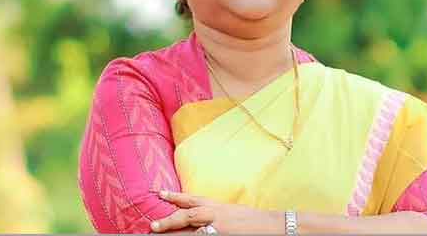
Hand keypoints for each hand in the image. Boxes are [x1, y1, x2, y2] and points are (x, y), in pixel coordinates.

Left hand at [150, 190, 278, 233]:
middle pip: (188, 214)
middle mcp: (216, 214)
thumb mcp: (232, 213)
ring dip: (175, 231)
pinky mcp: (224, 235)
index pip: (192, 199)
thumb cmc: (253, 221)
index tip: (160, 193)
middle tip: (152, 225)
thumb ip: (216, 215)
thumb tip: (202, 222)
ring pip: (192, 227)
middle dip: (169, 219)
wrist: (273, 225)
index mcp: (217, 206)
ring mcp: (219, 226)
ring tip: (159, 232)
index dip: (175, 197)